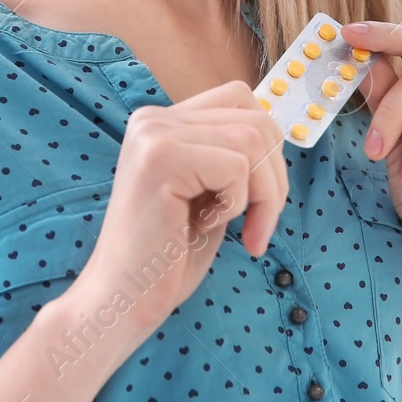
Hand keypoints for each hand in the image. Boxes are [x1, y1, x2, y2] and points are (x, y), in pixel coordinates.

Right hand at [76, 80, 289, 331]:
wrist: (123, 300)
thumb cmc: (168, 257)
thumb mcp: (209, 193)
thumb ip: (231, 156)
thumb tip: (278, 136)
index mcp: (162, 122)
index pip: (242, 101)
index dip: (267, 150)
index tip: (259, 202)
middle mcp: (153, 118)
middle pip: (256, 119)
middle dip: (274, 179)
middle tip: (258, 227)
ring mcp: (153, 134)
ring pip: (253, 140)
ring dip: (261, 196)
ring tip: (236, 230)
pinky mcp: (160, 158)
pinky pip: (236, 167)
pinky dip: (237, 205)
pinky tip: (202, 226)